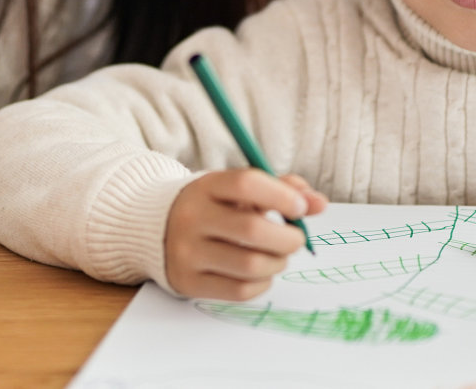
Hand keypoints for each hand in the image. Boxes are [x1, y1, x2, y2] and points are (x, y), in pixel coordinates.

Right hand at [164, 170, 327, 299]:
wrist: (156, 228)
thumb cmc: (213, 206)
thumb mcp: (238, 190)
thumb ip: (281, 190)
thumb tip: (319, 204)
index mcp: (205, 187)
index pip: (246, 184)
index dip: (281, 195)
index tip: (301, 207)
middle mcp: (191, 218)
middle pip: (252, 229)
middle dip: (288, 238)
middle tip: (297, 239)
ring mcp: (187, 252)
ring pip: (250, 265)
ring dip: (277, 263)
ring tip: (278, 256)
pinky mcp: (188, 282)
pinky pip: (239, 290)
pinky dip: (262, 283)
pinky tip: (260, 272)